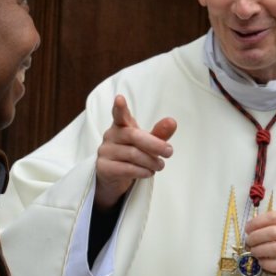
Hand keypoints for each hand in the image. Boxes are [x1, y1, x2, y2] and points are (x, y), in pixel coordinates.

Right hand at [94, 95, 176, 209]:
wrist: (114, 176)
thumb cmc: (132, 154)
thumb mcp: (147, 143)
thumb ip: (159, 133)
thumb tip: (172, 122)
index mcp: (121, 125)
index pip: (119, 115)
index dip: (120, 108)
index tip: (119, 99)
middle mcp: (111, 136)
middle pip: (133, 136)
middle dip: (155, 144)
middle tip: (169, 151)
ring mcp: (105, 151)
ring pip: (132, 154)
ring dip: (151, 161)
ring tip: (160, 165)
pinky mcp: (103, 167)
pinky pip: (126, 169)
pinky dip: (142, 171)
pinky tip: (149, 172)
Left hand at [244, 211, 275, 275]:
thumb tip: (257, 227)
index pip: (274, 217)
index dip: (256, 222)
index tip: (247, 228)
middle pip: (272, 232)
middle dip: (255, 237)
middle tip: (249, 242)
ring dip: (260, 251)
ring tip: (254, 253)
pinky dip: (269, 264)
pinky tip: (263, 263)